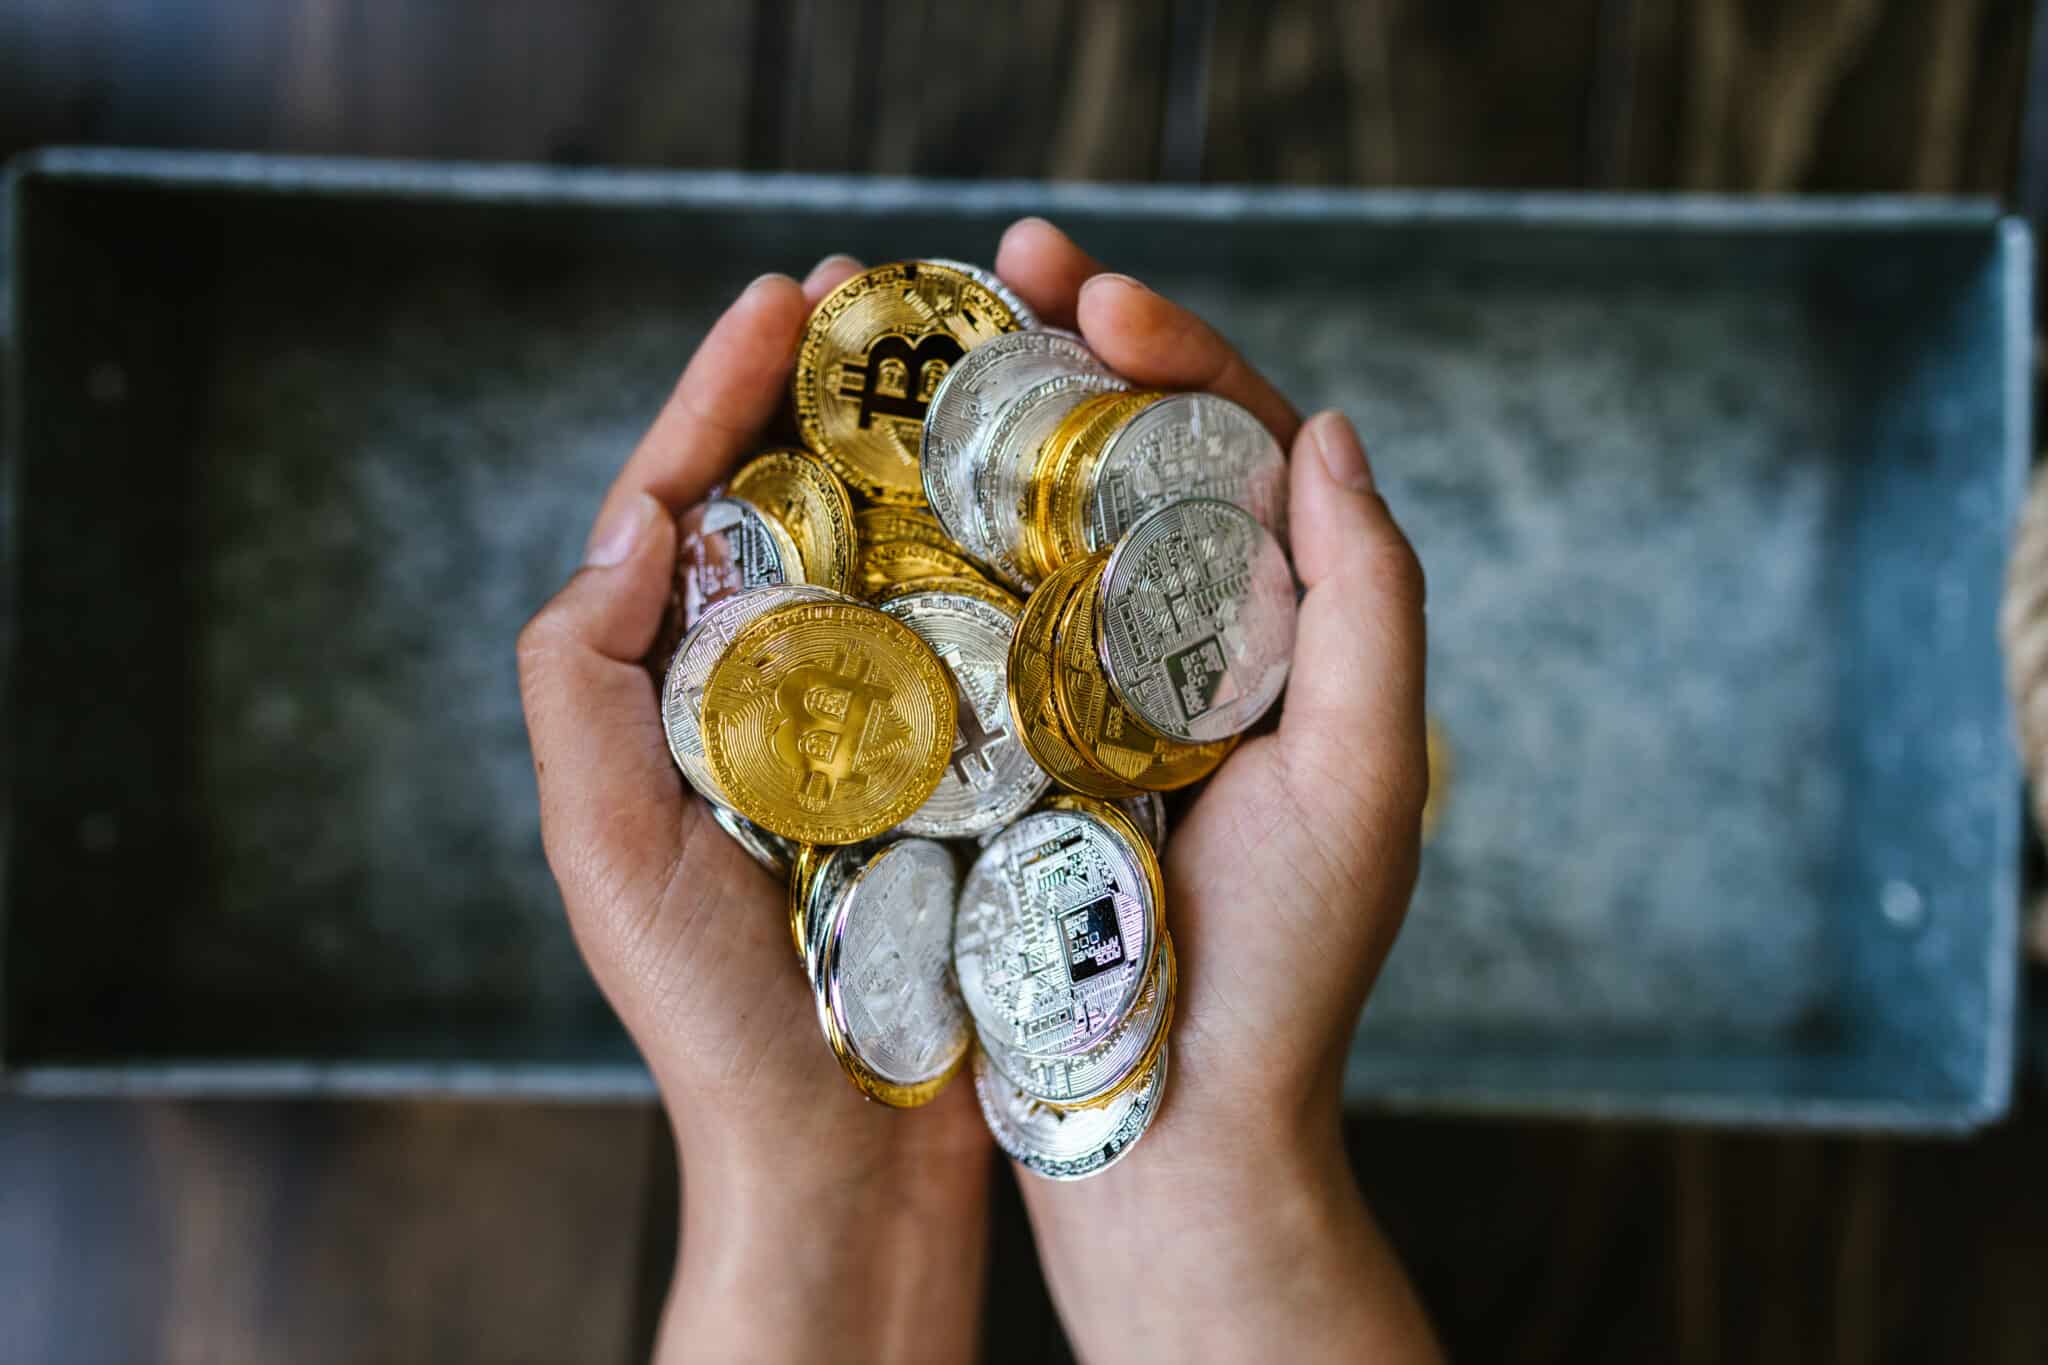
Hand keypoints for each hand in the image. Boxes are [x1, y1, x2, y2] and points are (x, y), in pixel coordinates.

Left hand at [516, 255, 991, 1364]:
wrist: (847, 1158)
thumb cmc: (715, 1017)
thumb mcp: (605, 849)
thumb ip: (582, 686)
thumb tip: (633, 521)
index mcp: (675, 694)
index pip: (686, 506)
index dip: (722, 390)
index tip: (781, 296)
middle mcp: (773, 694)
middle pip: (798, 504)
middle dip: (831, 389)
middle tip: (886, 291)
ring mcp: (872, 729)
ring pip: (897, 557)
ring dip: (929, 452)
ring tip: (980, 354)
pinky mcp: (965, 774)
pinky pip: (982, 644)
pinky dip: (1006, 562)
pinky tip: (1053, 498)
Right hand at [991, 219, 1442, 1362]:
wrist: (1170, 1122)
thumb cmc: (1281, 966)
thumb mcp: (1360, 780)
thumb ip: (1368, 601)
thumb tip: (1329, 427)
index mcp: (1280, 632)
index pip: (1238, 454)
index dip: (1177, 354)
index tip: (1096, 294)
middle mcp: (1186, 643)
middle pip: (1132, 459)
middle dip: (1073, 348)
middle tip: (1002, 259)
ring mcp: (1089, 692)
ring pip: (1043, 524)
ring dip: (996, 418)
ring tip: (929, 331)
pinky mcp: (1011, 748)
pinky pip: (974, 619)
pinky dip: (934, 539)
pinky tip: (876, 478)